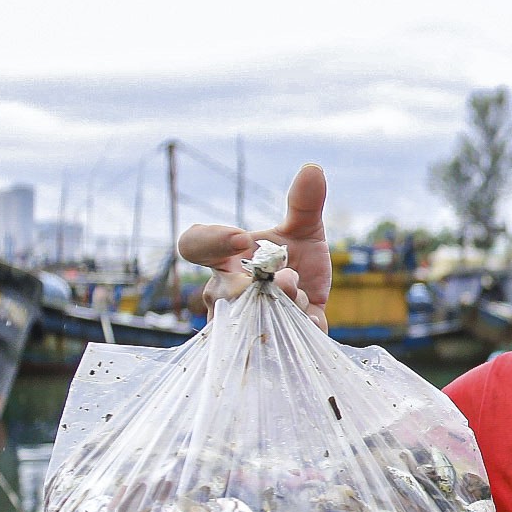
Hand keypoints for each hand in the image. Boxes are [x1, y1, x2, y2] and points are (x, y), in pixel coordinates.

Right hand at [176, 164, 331, 331]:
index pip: (194, 245)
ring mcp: (244, 320)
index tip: (241, 236)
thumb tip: (314, 168)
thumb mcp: (303, 230)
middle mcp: (225, 293)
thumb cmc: (296, 260)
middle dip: (253, 284)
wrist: (317, 298)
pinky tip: (313, 318)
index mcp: (224, 259)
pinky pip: (277, 341)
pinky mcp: (273, 343)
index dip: (210, 241)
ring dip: (279, 305)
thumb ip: (304, 203)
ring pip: (247, 320)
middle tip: (287, 276)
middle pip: (220, 293)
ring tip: (301, 295)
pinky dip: (297, 327)